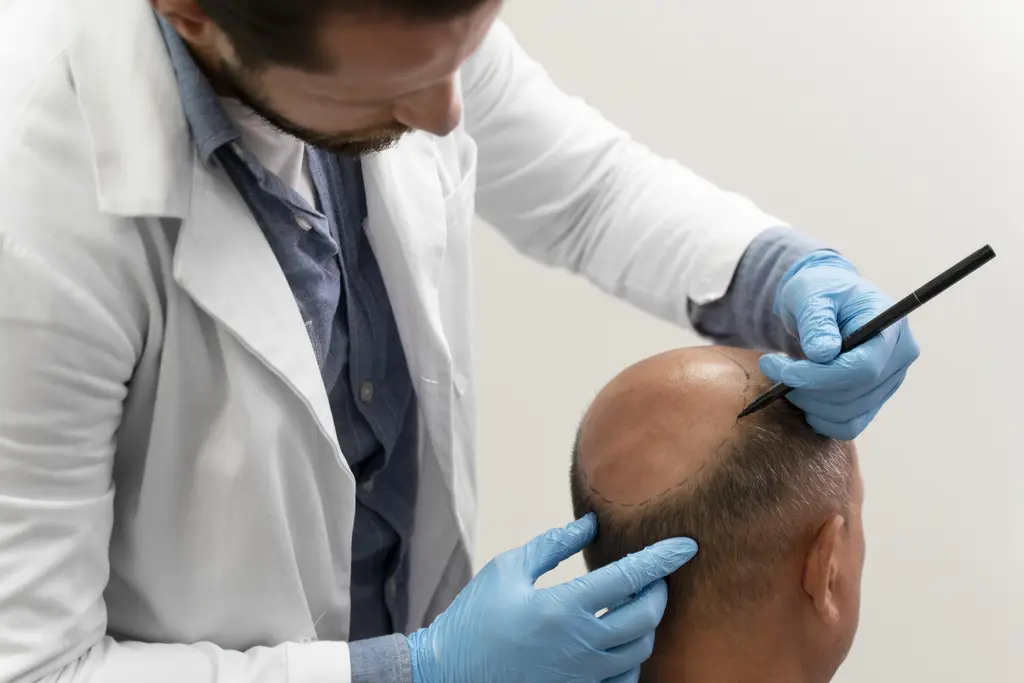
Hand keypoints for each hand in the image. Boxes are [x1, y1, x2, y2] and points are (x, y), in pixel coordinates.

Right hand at [407, 514, 697, 682]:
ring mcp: (581, 677)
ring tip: (635, 607)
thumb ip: (553, 545)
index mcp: (563, 608)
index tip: (686, 545)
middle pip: (646, 617)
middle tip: (657, 578)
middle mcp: (580, 646)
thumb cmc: (474, 619)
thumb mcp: (508, 569)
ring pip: (639, 650)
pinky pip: (623, 681)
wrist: (447, 675)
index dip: (662, 558)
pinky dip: (631, 660)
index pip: (629, 577)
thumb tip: (591, 525)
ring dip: (646, 625)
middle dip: (660, 592)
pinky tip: (618, 644)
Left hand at [760, 250, 920, 439]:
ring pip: (848, 414)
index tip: (783, 371)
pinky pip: (848, 425)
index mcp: (890, 328)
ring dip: (808, 402)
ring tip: (784, 376)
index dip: (820, 377)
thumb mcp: (812, 295)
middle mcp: (898, 358)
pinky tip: (800, 395)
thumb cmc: (819, 291)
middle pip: (854, 394)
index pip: (863, 368)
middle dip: (807, 388)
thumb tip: (823, 354)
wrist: (825, 302)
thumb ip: (817, 321)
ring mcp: (889, 382)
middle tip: (773, 368)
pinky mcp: (874, 399)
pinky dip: (819, 417)